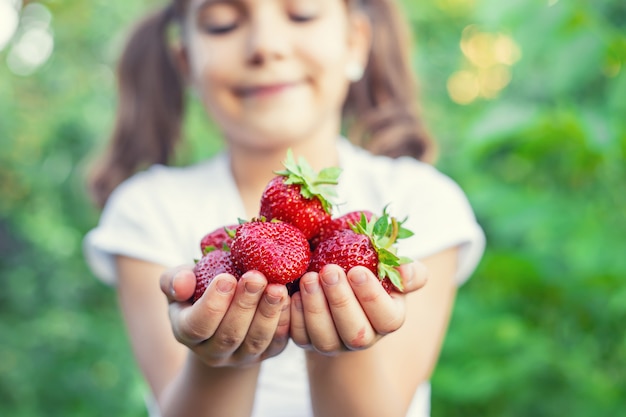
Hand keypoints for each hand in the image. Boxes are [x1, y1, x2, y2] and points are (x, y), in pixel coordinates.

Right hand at [160, 266, 289, 366]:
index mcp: (187, 333)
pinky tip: (290, 298)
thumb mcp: (180, 282)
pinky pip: (278, 342)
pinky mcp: (267, 353)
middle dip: (244, 305)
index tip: (226, 278)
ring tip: (277, 288)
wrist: (222, 312)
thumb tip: (181, 285)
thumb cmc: (198, 290)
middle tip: (256, 277)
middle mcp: (213, 352)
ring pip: (256, 341)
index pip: (197, 326)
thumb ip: (175, 280)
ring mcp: (241, 356)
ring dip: (268, 314)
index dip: (212, 304)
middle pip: (230, 334)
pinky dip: (285, 321)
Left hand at [289, 261, 427, 354]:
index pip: (386, 318)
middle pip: (355, 333)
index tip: (357, 270)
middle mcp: (363, 338)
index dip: (372, 297)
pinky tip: (292, 293)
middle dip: (341, 301)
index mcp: (388, 319)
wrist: (339, 279)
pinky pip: (299, 336)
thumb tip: (406, 272)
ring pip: (325, 338)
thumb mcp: (390, 268)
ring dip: (315, 308)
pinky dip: (294, 316)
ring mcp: (334, 343)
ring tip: (308, 278)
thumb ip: (407, 271)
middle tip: (329, 271)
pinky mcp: (307, 341)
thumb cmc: (369, 269)